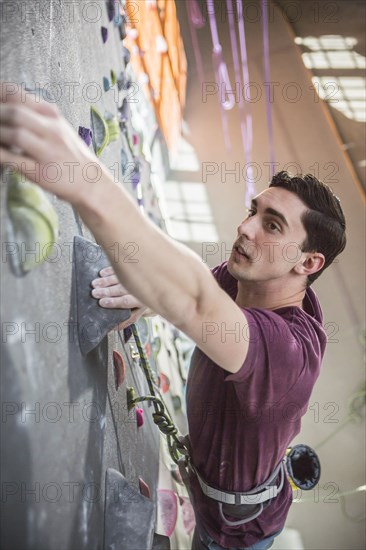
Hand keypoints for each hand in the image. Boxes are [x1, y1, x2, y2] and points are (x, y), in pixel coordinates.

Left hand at [0, 83, 106, 204]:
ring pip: (16, 134)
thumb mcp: (59, 129)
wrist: (92, 183)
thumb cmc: (72, 157)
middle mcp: (52, 131)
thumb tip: (8, 106)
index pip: (19, 95)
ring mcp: (48, 152)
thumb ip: (36, 116)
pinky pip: (14, 160)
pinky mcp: (42, 173)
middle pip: (16, 112)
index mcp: (52, 117)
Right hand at [91, 266, 147, 330]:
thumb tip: (115, 328)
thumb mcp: (142, 311)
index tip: (102, 302)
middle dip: (107, 291)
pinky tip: (101, 273)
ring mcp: (138, 276)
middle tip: (95, 293)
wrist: (160, 287)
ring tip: (95, 284)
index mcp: (142, 300)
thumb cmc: (147, 300)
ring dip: (106, 281)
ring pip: (120, 278)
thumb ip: (129, 318)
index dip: (113, 302)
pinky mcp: (135, 267)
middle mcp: (140, 287)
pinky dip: (110, 270)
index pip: (126, 301)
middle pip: (121, 289)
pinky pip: (121, 269)